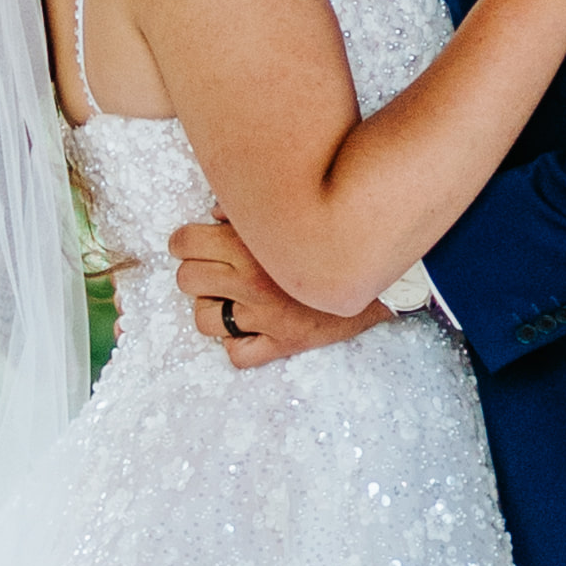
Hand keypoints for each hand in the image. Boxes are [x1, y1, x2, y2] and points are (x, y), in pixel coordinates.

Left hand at [166, 213, 385, 370]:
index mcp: (249, 243)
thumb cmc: (330, 238)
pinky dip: (239, 345)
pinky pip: (238, 355)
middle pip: (187, 280)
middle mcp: (252, 280)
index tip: (195, 245)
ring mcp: (265, 316)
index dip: (185, 243)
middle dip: (197, 274)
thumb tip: (213, 215)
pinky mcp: (283, 343)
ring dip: (213, 310)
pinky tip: (251, 329)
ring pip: (204, 320)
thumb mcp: (287, 214)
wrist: (381, 274)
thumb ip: (247, 210)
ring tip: (233, 301)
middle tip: (217, 272)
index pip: (183, 243)